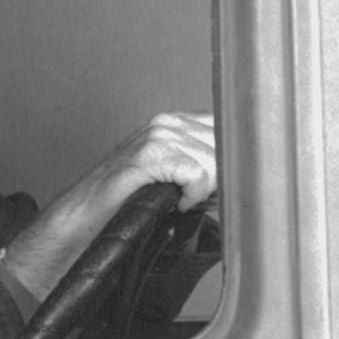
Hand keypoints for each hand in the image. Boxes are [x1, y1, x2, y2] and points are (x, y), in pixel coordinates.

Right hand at [2, 111, 216, 299]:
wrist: (86, 217)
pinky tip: (173, 202)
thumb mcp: (177, 177)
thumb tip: (251, 175)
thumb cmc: (129, 202)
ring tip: (179, 199)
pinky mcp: (148, 153)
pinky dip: (191, 196)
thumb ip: (211, 166)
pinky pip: (197, 174)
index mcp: (177, 122)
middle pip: (230, 147)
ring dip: (205, 191)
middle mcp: (168, 122)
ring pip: (216, 162)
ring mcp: (157, 134)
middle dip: (223, 179)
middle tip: (198, 198)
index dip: (237, 161)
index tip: (227, 186)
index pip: (234, 129)